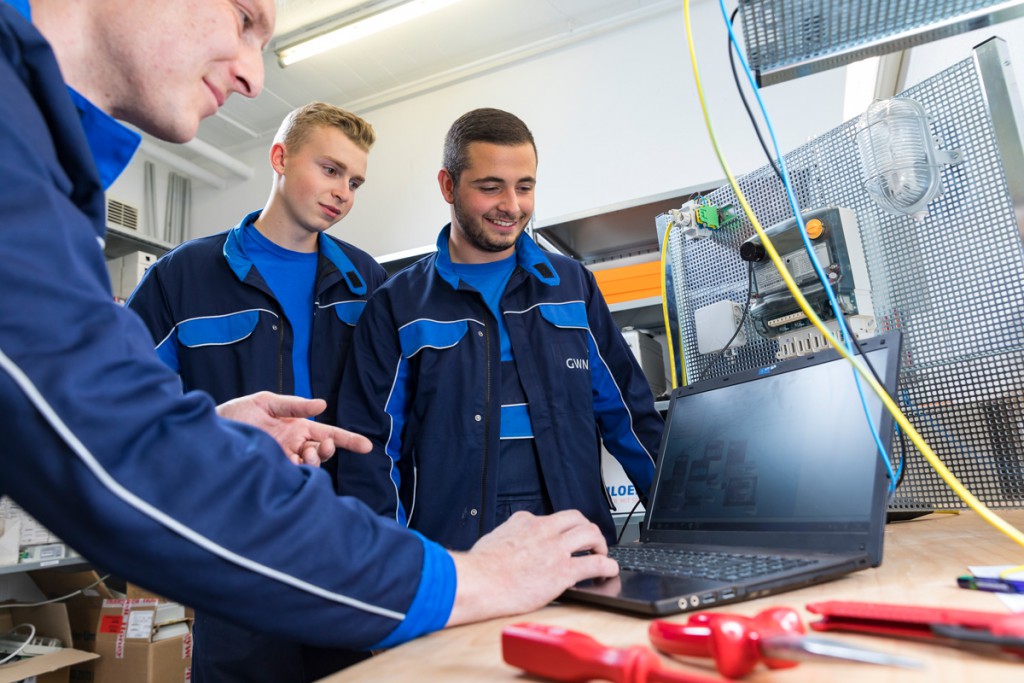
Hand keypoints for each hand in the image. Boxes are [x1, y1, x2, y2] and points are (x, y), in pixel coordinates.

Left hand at [216, 391, 371, 465]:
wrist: (209, 433)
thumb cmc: (236, 414)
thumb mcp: (266, 402)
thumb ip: (295, 405)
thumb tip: (323, 405)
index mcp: (297, 428)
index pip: (328, 434)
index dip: (348, 440)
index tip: (367, 446)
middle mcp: (293, 446)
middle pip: (322, 452)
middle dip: (327, 450)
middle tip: (320, 448)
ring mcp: (283, 460)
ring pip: (310, 465)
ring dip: (312, 462)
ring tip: (303, 457)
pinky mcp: (271, 471)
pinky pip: (292, 475)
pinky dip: (298, 473)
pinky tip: (294, 467)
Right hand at [446, 510, 617, 626]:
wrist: (479, 582)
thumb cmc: (479, 568)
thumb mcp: (492, 539)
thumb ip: (506, 537)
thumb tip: (506, 543)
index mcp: (525, 522)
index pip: (550, 518)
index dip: (560, 530)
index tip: (562, 539)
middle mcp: (544, 530)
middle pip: (577, 518)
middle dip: (587, 529)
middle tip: (589, 543)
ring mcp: (556, 549)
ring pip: (591, 534)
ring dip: (600, 544)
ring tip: (601, 555)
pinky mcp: (564, 571)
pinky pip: (596, 563)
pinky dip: (608, 566)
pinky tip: (609, 572)